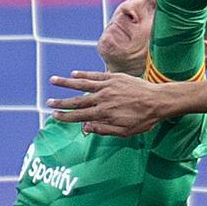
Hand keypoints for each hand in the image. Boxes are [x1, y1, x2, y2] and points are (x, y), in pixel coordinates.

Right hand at [48, 71, 167, 136]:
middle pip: (77, 101)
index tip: (54, 115)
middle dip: (61, 102)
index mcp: (104, 114)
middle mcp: (103, 99)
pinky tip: (74, 73)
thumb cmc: (144, 119)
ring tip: (53, 80)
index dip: (65, 116)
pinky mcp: (114, 77)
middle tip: (48, 102)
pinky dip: (84, 74)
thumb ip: (104, 130)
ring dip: (66, 83)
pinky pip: (95, 75)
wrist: (158, 101)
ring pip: (82, 84)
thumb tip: (86, 128)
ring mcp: (107, 87)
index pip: (79, 116)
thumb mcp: (125, 132)